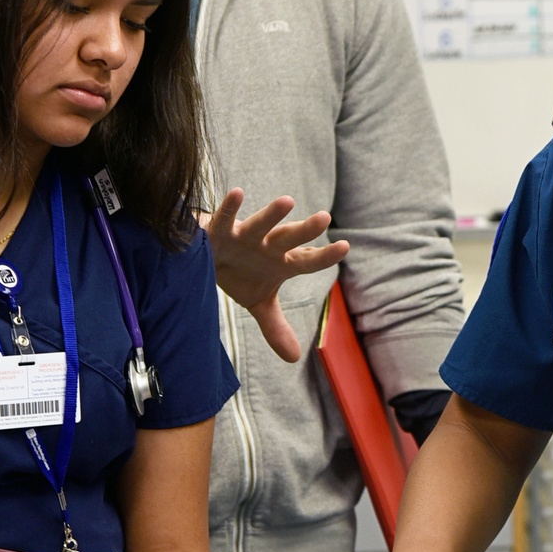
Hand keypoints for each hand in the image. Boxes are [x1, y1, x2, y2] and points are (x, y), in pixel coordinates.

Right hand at [201, 189, 349, 362]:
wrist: (207, 257)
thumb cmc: (240, 273)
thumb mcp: (259, 303)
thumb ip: (276, 327)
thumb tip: (294, 358)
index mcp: (281, 262)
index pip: (307, 261)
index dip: (324, 256)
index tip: (345, 246)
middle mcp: (267, 246)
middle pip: (289, 238)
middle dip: (305, 230)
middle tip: (324, 218)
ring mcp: (245, 237)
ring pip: (261, 225)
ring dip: (272, 215)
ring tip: (288, 202)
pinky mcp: (220, 232)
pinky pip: (225, 219)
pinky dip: (230, 208)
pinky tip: (238, 193)